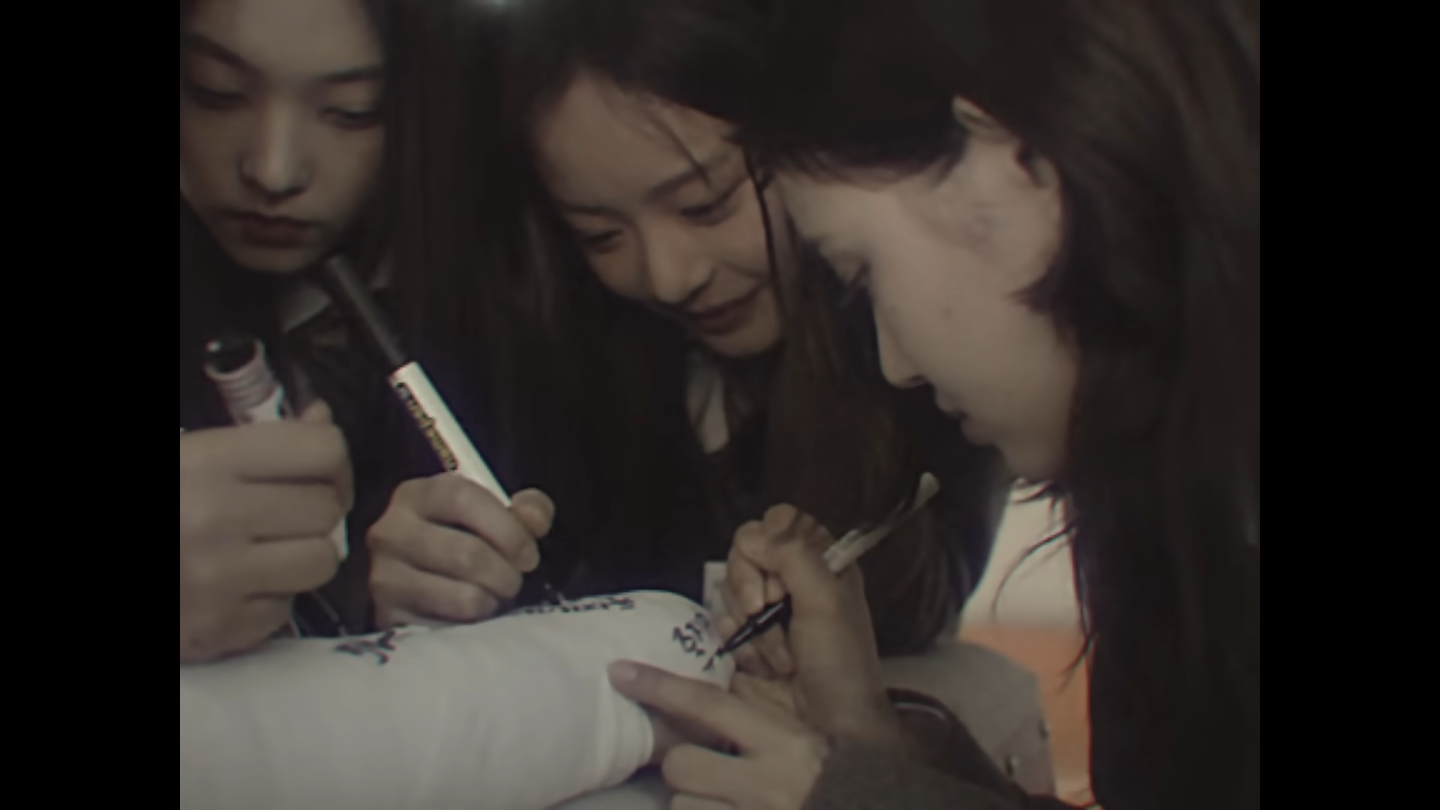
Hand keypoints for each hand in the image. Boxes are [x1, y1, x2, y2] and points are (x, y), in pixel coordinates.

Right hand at [179, 402, 351, 663]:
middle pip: (327, 509)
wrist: (72, 560)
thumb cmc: (156, 498)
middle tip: (288, 511)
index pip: (322, 450)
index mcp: (206, 462)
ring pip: (320, 562)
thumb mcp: (185, 452)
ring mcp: (218, 581)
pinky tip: (235, 587)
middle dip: (315, 508)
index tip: (317, 469)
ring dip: (302, 555)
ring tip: (268, 550)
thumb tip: (321, 419)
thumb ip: (251, 436)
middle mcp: (217, 519)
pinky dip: (269, 600)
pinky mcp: (216, 632)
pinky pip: (282, 611)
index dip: (329, 458)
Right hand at [368, 475, 553, 627]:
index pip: (462, 499)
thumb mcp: (495, 514)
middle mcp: (390, 532)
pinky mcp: (389, 619)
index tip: (528, 555)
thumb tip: (534, 521)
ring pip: (464, 598)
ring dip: (492, 602)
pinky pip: (450, 630)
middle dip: (506, 574)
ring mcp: (385, 578)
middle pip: (467, 554)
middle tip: (513, 582)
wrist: (416, 584)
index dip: (506, 529)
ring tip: (493, 597)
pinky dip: (472, 627)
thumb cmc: (463, 540)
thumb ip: (526, 509)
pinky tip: (471, 617)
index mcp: (417, 495)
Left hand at [613, 661, 828, 809]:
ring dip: (695, 804)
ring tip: (726, 804)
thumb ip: (756, 720)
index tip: (620, 672)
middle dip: (685, 769)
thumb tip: (699, 698)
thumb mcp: (799, 742)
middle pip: (681, 764)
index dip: (660, 687)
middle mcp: (765, 782)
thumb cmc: (829, 780)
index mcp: (782, 742)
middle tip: (708, 774)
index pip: (709, 705)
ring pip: (681, 806)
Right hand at [722, 506, 901, 743]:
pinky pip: (719, 620)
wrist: (827, 726)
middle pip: (744, 550)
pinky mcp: (743, 637)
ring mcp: (765, 608)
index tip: (780, 578)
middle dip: (752, 586)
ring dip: (752, 625)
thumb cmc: (839, 664)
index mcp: (820, 562)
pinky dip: (737, 643)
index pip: (779, 522)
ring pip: (728, 586)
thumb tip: (758, 533)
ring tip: (779, 653)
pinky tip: (761, 664)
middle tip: (771, 611)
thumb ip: (794, 555)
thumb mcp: (826, 601)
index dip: (771, 545)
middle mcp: (791, 579)